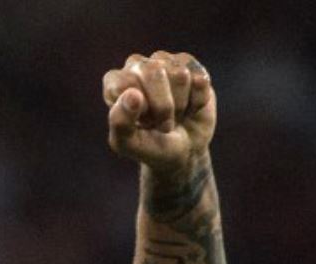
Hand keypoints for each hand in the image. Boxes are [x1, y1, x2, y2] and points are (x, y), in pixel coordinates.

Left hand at [103, 51, 215, 170]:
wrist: (184, 150)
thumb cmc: (151, 146)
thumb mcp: (128, 144)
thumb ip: (120, 122)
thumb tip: (132, 95)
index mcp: (115, 81)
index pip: (124, 83)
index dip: (138, 109)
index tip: (140, 123)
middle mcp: (138, 65)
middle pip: (154, 72)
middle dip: (163, 107)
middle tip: (160, 122)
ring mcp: (166, 61)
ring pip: (180, 75)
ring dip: (181, 106)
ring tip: (175, 114)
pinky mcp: (191, 65)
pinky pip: (200, 80)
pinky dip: (198, 102)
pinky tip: (190, 106)